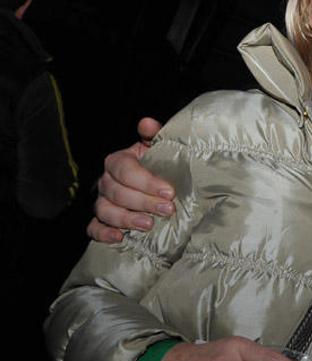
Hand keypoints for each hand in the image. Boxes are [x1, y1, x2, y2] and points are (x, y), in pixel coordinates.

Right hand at [87, 118, 173, 242]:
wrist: (154, 186)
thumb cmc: (156, 164)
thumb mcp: (157, 147)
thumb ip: (154, 134)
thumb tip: (147, 123)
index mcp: (118, 161)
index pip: (125, 169)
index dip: (146, 181)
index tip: (169, 192)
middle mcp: (106, 181)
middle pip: (117, 192)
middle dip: (143, 202)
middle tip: (167, 209)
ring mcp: (101, 201)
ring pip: (104, 210)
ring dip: (126, 218)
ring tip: (149, 225)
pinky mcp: (100, 220)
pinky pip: (93, 228)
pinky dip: (103, 233)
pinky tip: (119, 238)